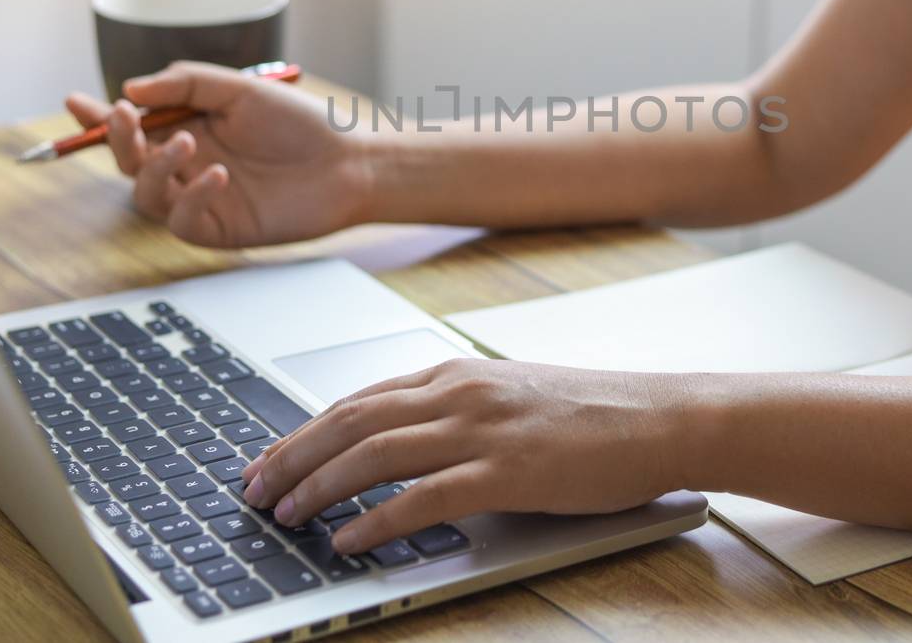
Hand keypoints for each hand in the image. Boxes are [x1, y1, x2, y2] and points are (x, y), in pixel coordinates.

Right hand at [65, 61, 372, 247]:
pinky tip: (216, 174)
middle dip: (119, 139)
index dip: (100, 118)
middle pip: (129, 160)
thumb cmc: (302, 124)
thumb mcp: (240, 90)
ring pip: (146, 193)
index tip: (75, 102)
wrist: (349, 163)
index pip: (134, 126)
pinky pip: (182, 219)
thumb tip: (130, 90)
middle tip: (125, 117)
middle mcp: (188, 164)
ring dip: (153, 167)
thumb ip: (186, 86)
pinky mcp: (218, 227)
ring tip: (186, 143)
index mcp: (190, 127)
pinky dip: (192, 195)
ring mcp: (200, 198)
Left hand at [237, 358, 696, 553]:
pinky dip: (375, 519)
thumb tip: (398, 444)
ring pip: (374, 453)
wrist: (660, 417)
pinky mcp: (506, 472)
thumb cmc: (592, 413)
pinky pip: (422, 497)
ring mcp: (481, 430)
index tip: (270, 457)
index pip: (358, 398)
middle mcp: (458, 392)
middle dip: (291, 456)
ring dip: (318, 486)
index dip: (304, 430)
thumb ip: (455, 412)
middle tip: (251, 489)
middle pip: (350, 420)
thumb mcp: (509, 397)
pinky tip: (347, 539)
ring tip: (283, 515)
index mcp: (454, 372)